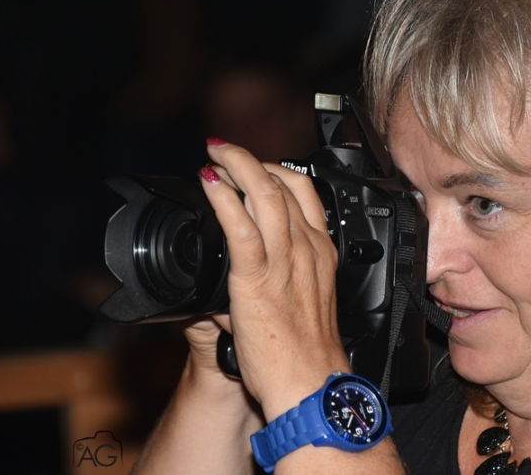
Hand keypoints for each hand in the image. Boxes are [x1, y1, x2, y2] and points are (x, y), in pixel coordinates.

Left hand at [198, 140, 349, 419]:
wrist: (310, 382)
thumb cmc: (307, 351)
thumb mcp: (308, 299)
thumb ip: (287, 275)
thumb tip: (257, 268)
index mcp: (320, 251)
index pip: (305, 193)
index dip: (276, 170)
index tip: (253, 166)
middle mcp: (306, 249)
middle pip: (284, 185)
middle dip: (250, 159)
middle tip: (225, 149)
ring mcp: (284, 262)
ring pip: (264, 196)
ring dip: (236, 166)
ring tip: (214, 153)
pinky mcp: (257, 280)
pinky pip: (241, 228)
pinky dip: (224, 200)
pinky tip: (210, 185)